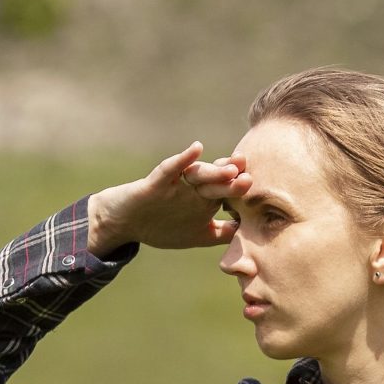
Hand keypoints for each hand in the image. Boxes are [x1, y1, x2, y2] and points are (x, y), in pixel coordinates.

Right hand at [87, 141, 250, 255]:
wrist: (124, 223)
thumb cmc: (162, 226)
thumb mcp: (199, 235)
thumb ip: (224, 234)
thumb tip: (252, 234)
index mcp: (205, 200)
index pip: (227, 194)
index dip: (241, 193)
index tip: (260, 194)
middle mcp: (194, 189)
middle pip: (217, 183)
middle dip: (233, 180)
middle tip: (249, 175)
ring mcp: (176, 184)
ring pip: (198, 175)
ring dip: (214, 170)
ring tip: (231, 168)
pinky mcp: (156, 183)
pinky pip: (170, 169)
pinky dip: (183, 159)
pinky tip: (196, 148)